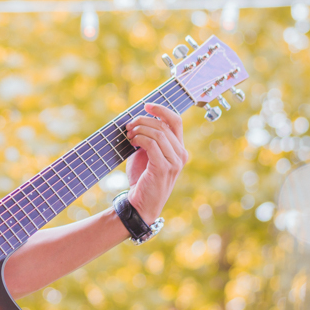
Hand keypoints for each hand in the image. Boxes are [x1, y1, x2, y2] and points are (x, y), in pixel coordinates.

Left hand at [125, 103, 188, 223]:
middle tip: (128, 126)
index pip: (175, 121)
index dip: (161, 110)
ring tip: (128, 135)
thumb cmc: (141, 178)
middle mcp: (181, 154)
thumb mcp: (144, 154)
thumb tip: (136, 121)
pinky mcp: (164, 168)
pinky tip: (132, 142)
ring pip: (158, 133)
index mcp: (179, 149)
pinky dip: (140, 139)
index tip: (146, 105)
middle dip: (143, 121)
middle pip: (163, 125)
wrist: (139, 203)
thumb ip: (146, 138)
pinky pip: (152, 144)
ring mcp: (175, 162)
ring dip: (139, 130)